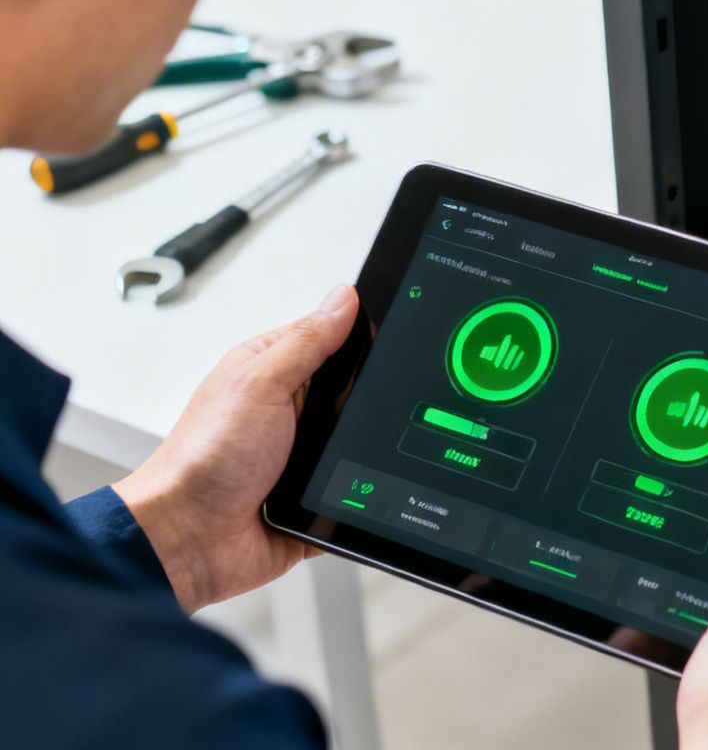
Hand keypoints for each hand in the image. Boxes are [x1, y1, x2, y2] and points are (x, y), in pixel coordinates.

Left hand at [112, 285, 357, 610]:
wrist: (188, 541)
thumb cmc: (202, 461)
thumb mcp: (260, 384)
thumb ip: (307, 340)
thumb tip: (344, 298)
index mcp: (270, 370)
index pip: (329, 337)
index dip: (360, 336)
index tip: (387, 337)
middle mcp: (287, 409)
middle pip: (353, 389)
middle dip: (365, 399)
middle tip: (354, 407)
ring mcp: (302, 453)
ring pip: (359, 439)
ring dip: (359, 448)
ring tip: (343, 453)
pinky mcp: (315, 494)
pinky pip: (357, 487)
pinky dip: (359, 489)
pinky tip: (351, 488)